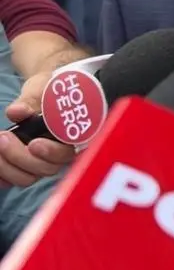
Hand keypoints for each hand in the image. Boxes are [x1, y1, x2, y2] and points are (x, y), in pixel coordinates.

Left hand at [0, 72, 76, 186]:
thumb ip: (31, 101)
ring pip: (28, 178)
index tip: (34, 144)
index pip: (67, 153)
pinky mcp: (25, 166)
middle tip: (3, 138)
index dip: (51, 152)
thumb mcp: (41, 89)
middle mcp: (60, 154)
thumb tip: (16, 111)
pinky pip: (13, 180)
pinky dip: (2, 175)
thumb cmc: (47, 92)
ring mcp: (42, 162)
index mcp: (71, 136)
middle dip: (20, 157)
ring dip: (7, 166)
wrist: (42, 96)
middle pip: (46, 169)